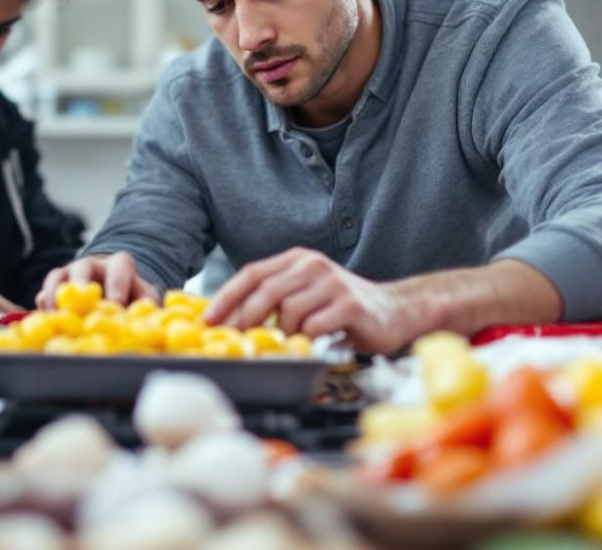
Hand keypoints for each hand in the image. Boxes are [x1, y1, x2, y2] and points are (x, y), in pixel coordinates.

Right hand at [36, 252, 159, 308]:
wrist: (112, 288)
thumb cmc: (131, 296)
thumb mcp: (145, 297)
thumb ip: (147, 305)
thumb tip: (148, 320)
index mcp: (119, 264)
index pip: (119, 268)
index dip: (117, 284)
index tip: (116, 303)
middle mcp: (93, 264)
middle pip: (83, 267)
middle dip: (80, 284)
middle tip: (78, 304)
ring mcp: (71, 272)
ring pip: (58, 276)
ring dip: (55, 295)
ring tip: (55, 315)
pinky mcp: (56, 284)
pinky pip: (45, 290)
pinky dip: (43, 302)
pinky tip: (44, 316)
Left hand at [203, 248, 420, 355]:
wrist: (394, 311)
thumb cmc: (342, 307)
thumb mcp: (305, 294)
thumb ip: (275, 299)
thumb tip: (230, 320)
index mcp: (297, 259)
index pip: (252, 274)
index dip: (226, 297)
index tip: (208, 320)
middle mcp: (313, 265)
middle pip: (266, 291)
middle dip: (246, 319)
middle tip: (237, 341)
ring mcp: (333, 283)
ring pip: (289, 311)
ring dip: (284, 333)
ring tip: (294, 341)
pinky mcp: (350, 305)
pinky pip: (314, 326)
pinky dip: (308, 339)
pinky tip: (315, 341)